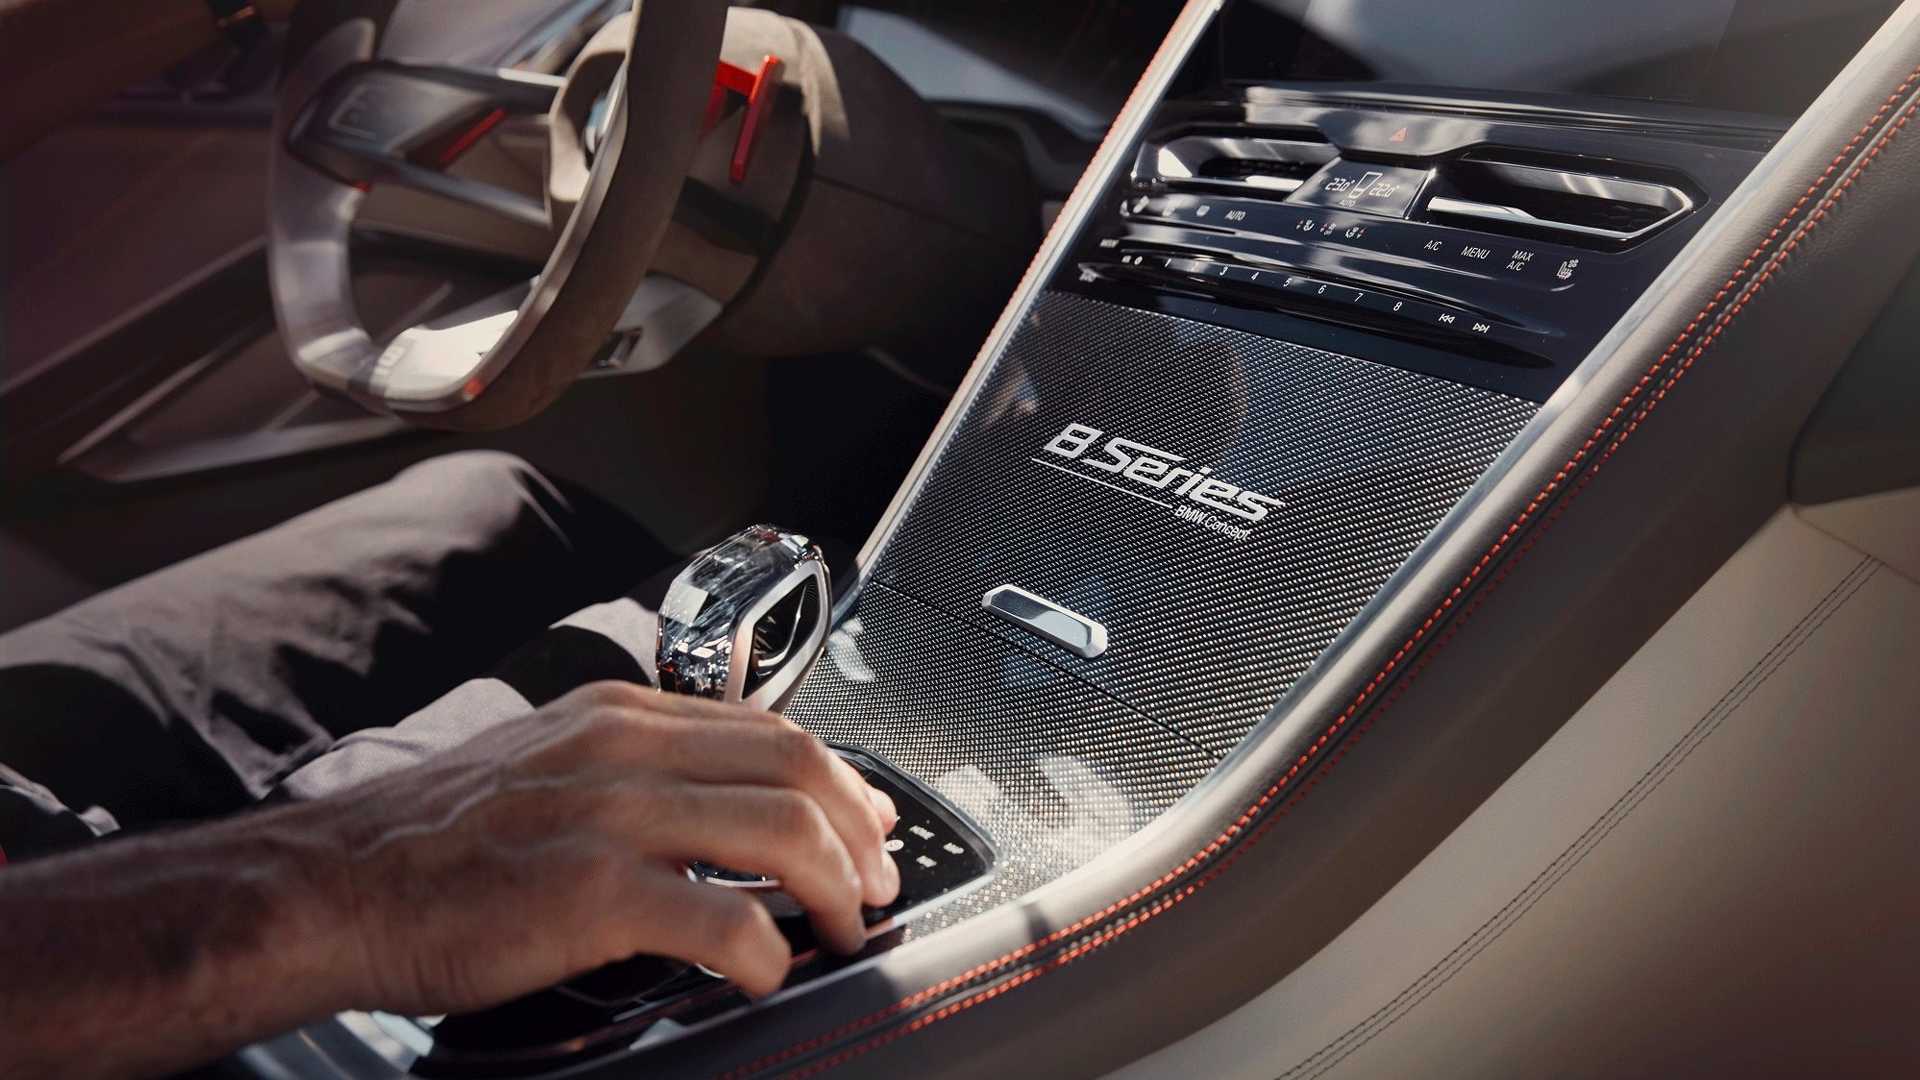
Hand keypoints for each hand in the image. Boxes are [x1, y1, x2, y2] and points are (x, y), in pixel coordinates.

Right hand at [310, 681, 900, 1010]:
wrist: (333, 885)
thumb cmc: (428, 842)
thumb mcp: (543, 765)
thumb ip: (629, 771)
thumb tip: (715, 808)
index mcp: (618, 716)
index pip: (768, 729)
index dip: (839, 779)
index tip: (866, 821)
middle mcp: (624, 749)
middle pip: (796, 769)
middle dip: (859, 833)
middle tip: (875, 886)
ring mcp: (611, 816)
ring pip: (781, 832)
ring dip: (834, 890)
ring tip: (842, 931)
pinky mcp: (593, 893)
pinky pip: (724, 920)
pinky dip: (766, 954)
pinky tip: (764, 975)